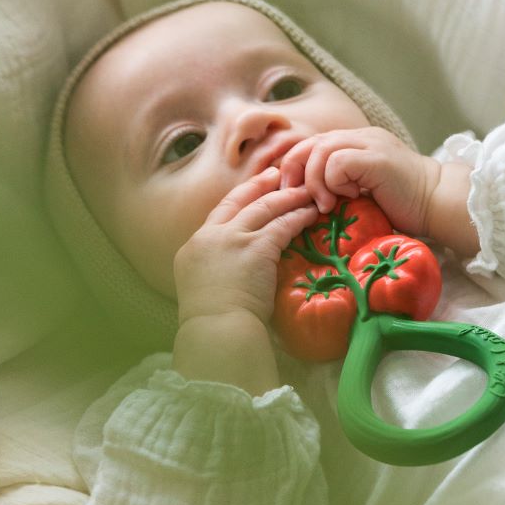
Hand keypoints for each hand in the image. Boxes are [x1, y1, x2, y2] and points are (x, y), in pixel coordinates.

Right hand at [173, 168, 319, 326]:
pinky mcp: (256, 247)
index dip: (238, 199)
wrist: (216, 331)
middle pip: (239, 201)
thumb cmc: (213, 323)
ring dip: (286, 196)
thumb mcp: (203, 290)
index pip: (219, 214)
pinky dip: (298, 216)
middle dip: (260, 185)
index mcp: (193, 247)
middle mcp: (210, 237)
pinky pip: (282, 224)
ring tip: (304, 190)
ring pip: (263, 207)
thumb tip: (231, 273)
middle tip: (277, 174)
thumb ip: (215, 272)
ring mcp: (232, 239)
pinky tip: (310, 212)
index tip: (251, 189)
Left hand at [276, 127, 442, 238]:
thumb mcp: (361, 192)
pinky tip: (349, 197)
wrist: (437, 204)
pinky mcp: (376, 158)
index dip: (294, 165)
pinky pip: (338, 161)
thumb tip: (302, 198)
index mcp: (355, 142)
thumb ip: (337, 185)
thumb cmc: (402, 205)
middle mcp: (361, 137)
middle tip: (297, 196)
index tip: (292, 192)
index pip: (311, 143)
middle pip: (310, 142)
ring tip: (326, 204)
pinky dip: (334, 182)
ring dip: (315, 181)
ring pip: (321, 149)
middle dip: (294, 170)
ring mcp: (370, 143)